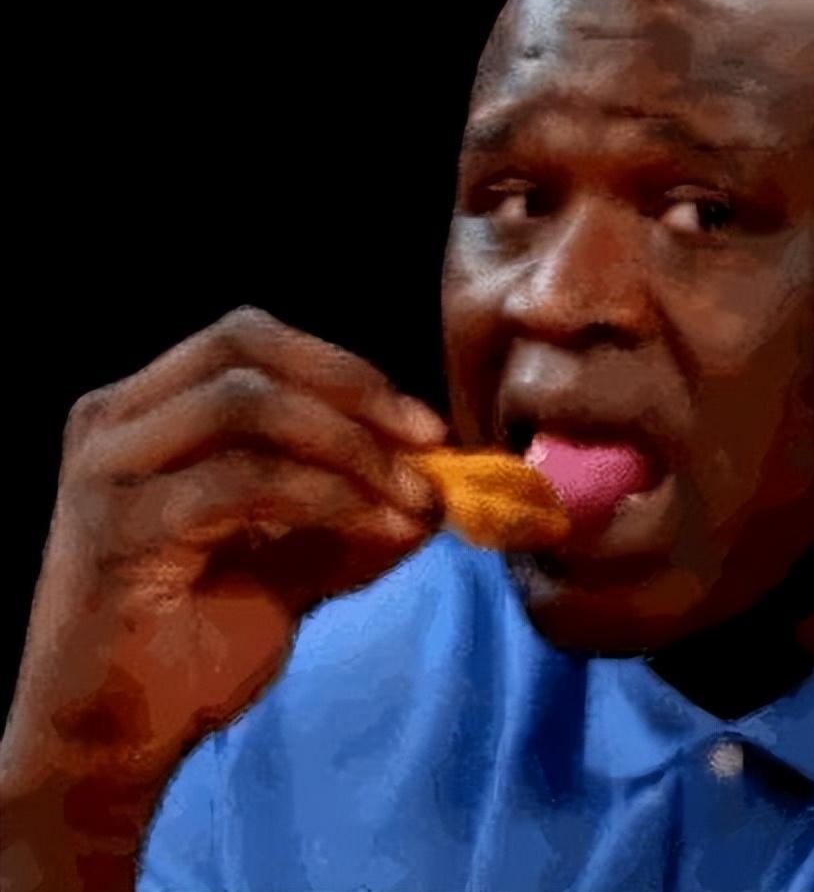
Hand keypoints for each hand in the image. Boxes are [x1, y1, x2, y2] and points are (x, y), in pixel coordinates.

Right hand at [3, 305, 445, 793]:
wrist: (115, 737)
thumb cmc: (196, 638)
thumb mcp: (298, 557)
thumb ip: (358, 507)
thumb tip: (443, 478)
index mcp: (148, 409)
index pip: (249, 339)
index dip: (345, 368)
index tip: (426, 426)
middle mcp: (114, 421)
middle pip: (245, 350)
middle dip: (354, 390)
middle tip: (429, 444)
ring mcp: (107, 469)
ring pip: (247, 407)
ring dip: (352, 447)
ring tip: (413, 499)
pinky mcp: (119, 528)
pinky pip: (243, 481)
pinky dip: (329, 495)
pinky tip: (379, 527)